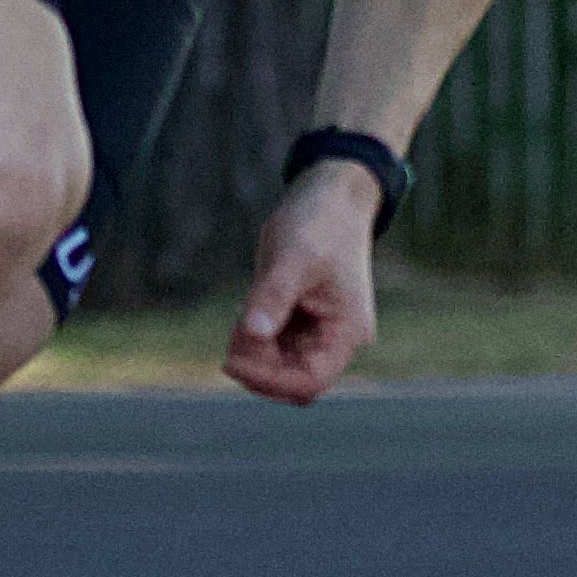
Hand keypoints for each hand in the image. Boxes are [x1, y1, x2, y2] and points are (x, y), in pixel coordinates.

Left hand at [223, 165, 382, 405]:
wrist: (329, 195)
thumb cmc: (319, 222)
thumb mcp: (293, 258)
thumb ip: (273, 297)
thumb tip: (253, 333)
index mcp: (347, 331)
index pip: (309, 381)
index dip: (268, 380)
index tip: (230, 361)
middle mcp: (337, 338)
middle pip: (292, 380)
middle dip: (258, 366)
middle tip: (234, 332)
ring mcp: (319, 332)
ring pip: (280, 367)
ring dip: (253, 354)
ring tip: (241, 315)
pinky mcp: (301, 321)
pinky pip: (274, 348)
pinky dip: (253, 340)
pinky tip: (245, 313)